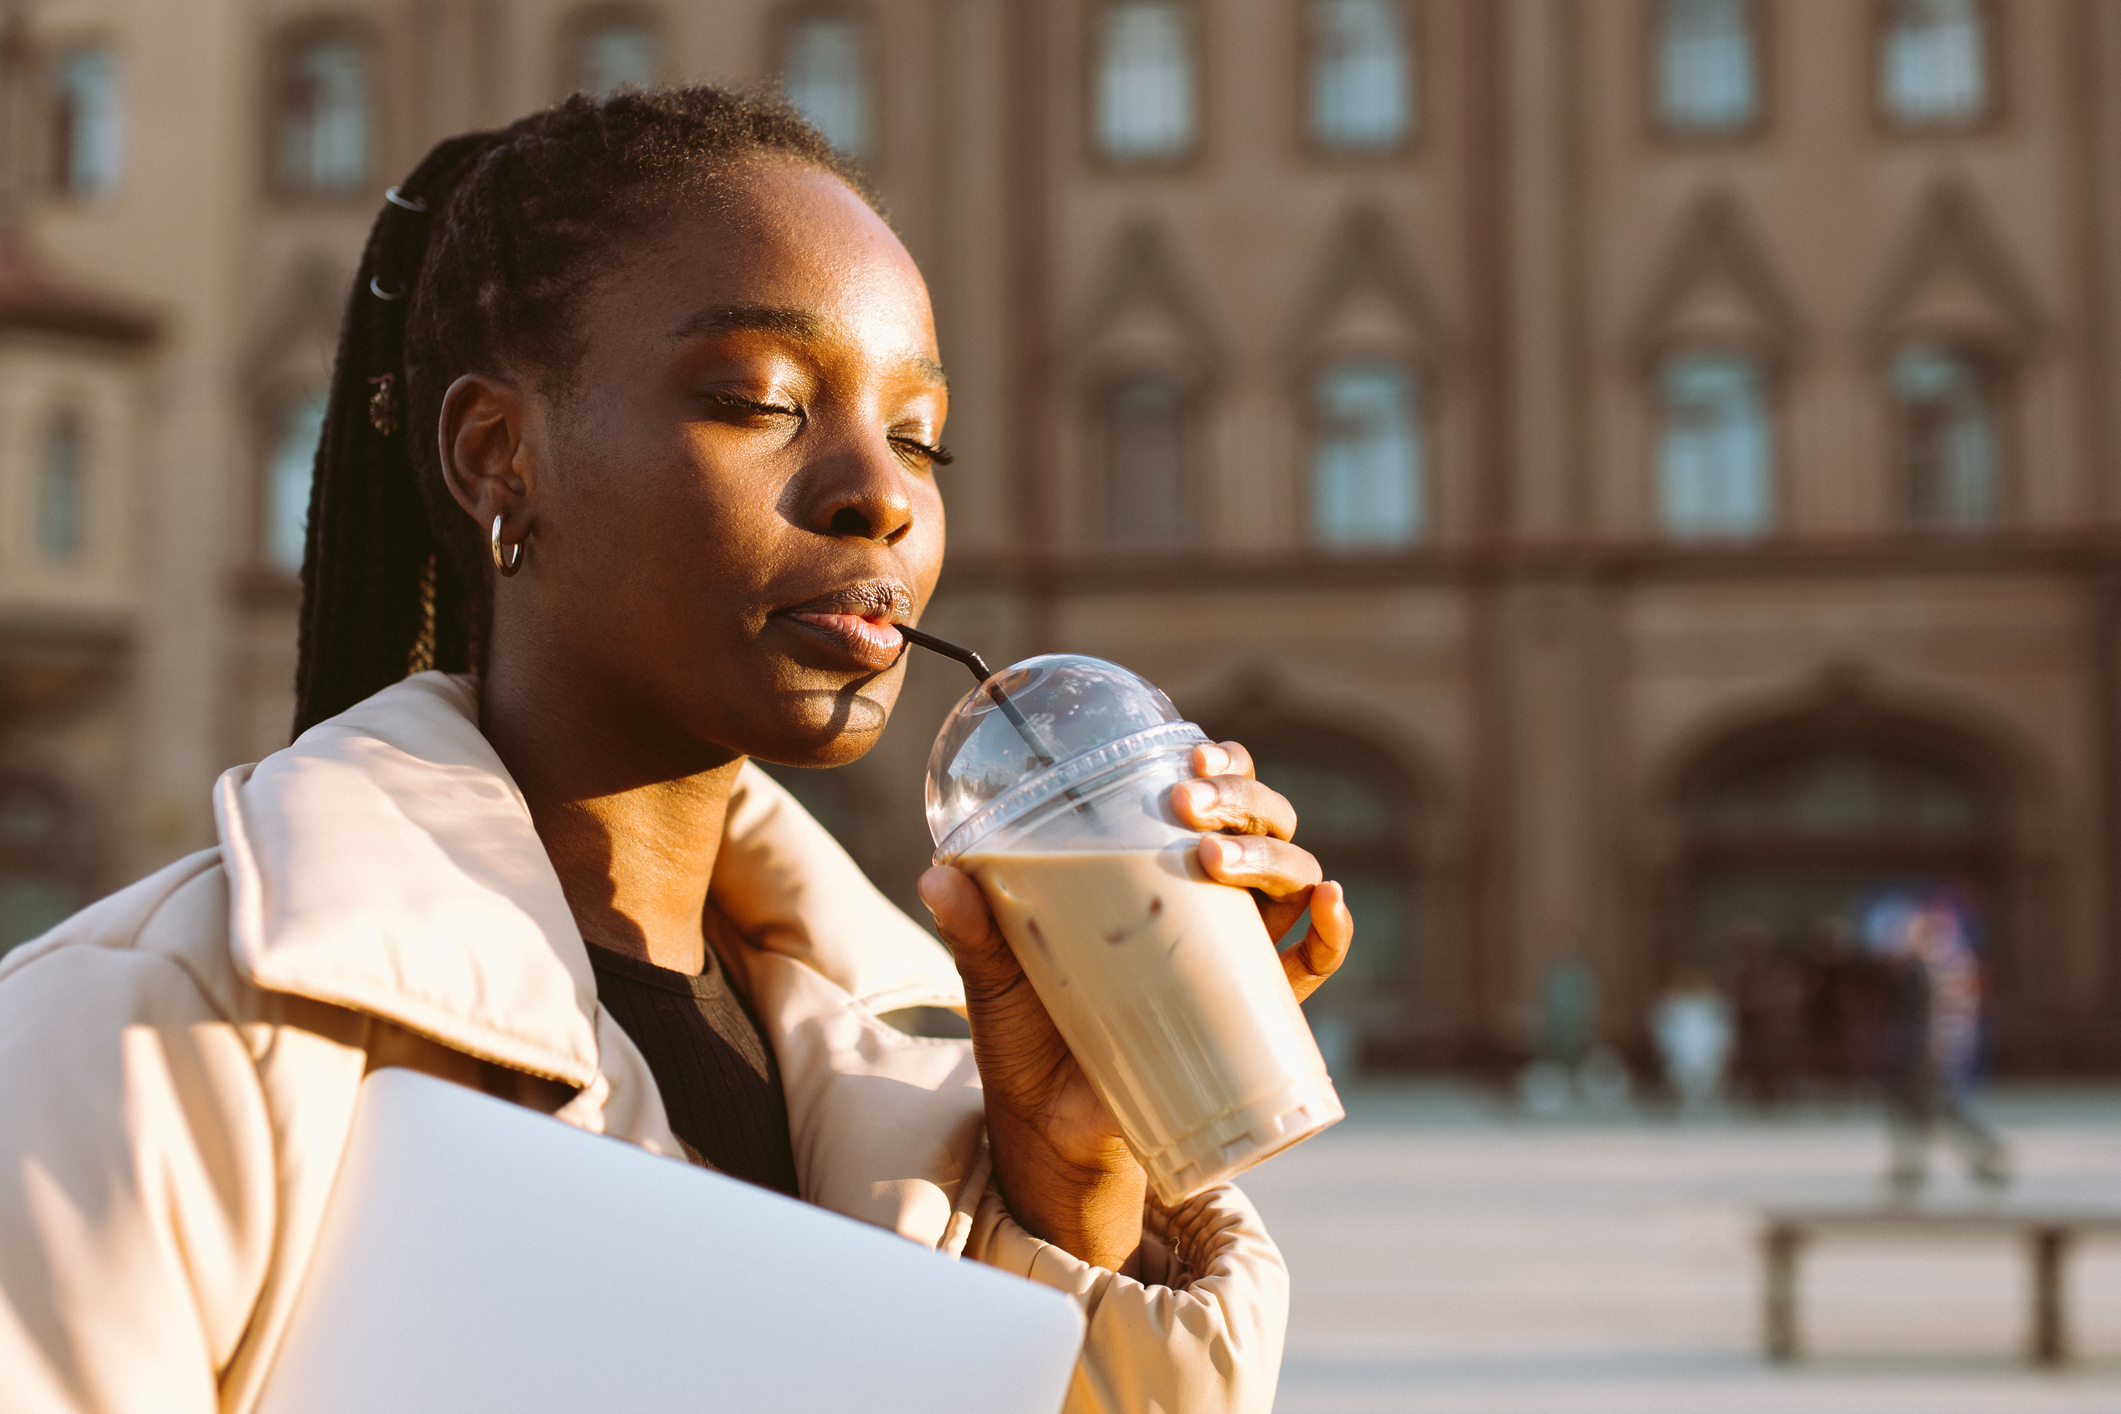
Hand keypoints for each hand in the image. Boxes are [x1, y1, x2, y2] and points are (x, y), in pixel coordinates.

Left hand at [917, 739, 1352, 1271]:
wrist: (1051, 1131)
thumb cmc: (1029, 1037)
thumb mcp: (996, 976)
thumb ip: (972, 928)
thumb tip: (939, 874)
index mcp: (1151, 870)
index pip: (1207, 793)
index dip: (1217, 764)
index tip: (1189, 757)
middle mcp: (1206, 899)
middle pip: (1260, 821)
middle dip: (1241, 799)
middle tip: (1191, 805)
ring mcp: (1236, 952)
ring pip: (1291, 876)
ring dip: (1273, 852)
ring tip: (1219, 860)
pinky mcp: (1256, 1012)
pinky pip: (1312, 965)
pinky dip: (1331, 933)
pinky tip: (1328, 906)